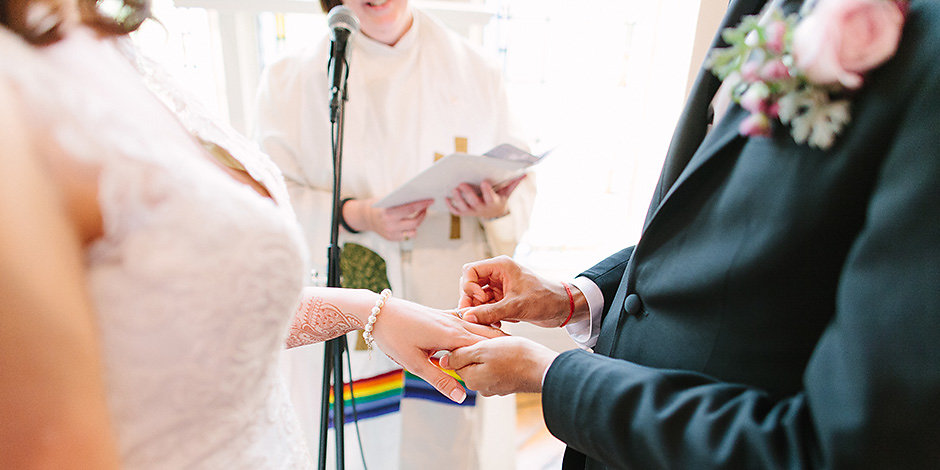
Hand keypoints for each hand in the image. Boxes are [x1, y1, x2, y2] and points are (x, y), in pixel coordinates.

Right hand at [343, 198, 432, 240]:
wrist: (365, 216)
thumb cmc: (379, 205)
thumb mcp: (388, 200)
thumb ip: (402, 201)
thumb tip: (420, 199)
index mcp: (389, 213)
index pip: (411, 209)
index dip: (423, 204)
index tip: (431, 201)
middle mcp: (390, 225)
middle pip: (415, 222)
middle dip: (423, 214)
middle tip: (426, 208)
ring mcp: (391, 234)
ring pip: (413, 232)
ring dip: (417, 223)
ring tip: (419, 216)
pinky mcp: (392, 239)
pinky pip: (407, 235)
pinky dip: (409, 229)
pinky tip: (409, 222)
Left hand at [371, 297, 506, 402]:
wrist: (378, 311)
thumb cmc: (395, 337)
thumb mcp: (415, 363)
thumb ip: (441, 380)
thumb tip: (461, 397)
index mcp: (450, 334)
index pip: (483, 346)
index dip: (500, 354)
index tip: (518, 363)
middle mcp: (453, 323)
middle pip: (485, 334)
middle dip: (502, 344)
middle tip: (522, 354)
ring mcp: (447, 317)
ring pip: (477, 326)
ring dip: (492, 335)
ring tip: (510, 345)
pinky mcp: (441, 314)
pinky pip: (466, 320)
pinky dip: (477, 327)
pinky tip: (484, 331)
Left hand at [439, 336, 557, 395]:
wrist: (544, 369)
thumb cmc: (515, 357)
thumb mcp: (482, 350)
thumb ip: (460, 356)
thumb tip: (442, 361)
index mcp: (471, 378)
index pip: (455, 359)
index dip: (462, 344)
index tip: (473, 334)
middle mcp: (481, 386)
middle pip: (470, 362)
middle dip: (477, 348)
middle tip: (490, 337)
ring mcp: (495, 386)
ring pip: (485, 364)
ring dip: (490, 352)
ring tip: (502, 343)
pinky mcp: (507, 384)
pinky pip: (498, 368)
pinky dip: (501, 358)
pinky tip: (510, 350)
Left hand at [445, 175, 526, 219]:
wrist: (495, 212)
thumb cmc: (501, 197)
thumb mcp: (508, 191)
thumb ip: (515, 182)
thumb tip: (526, 173)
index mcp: (493, 202)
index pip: (490, 197)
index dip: (487, 191)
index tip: (484, 181)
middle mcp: (482, 209)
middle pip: (474, 203)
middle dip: (468, 193)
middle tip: (461, 183)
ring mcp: (473, 212)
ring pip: (464, 207)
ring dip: (458, 199)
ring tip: (453, 188)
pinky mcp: (465, 213)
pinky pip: (457, 211)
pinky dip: (450, 206)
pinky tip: (446, 198)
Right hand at [459, 256, 572, 327]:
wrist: (562, 308)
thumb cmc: (545, 299)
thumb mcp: (516, 306)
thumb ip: (490, 312)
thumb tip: (467, 316)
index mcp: (500, 266)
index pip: (470, 271)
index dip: (469, 286)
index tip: (480, 299)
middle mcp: (498, 274)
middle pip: (470, 285)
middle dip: (472, 302)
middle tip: (478, 316)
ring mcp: (499, 287)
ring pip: (477, 298)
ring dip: (480, 311)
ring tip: (491, 323)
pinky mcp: (503, 299)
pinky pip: (486, 307)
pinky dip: (488, 316)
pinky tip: (499, 324)